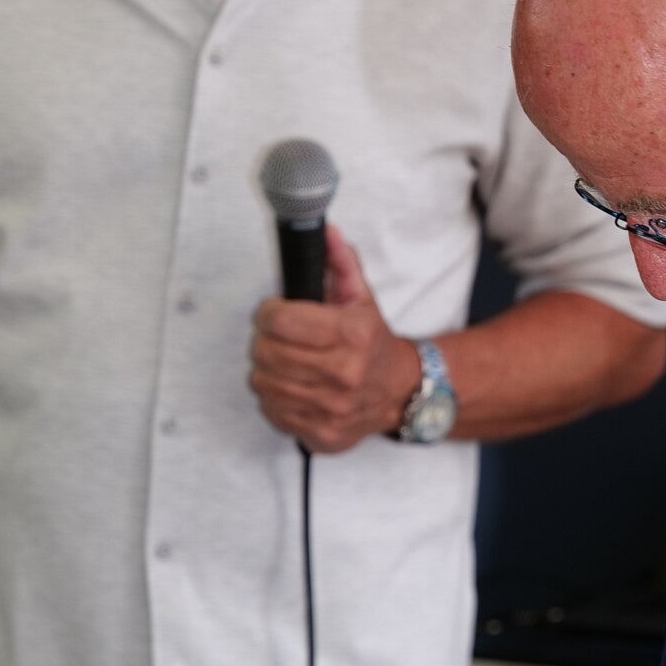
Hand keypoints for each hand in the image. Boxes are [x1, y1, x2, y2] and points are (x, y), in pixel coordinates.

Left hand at [250, 226, 421, 454]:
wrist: (401, 392)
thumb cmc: (372, 343)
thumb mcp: (361, 298)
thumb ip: (340, 263)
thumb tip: (326, 232)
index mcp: (352, 335)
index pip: (279, 321)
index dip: (269, 313)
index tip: (275, 312)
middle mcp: (344, 373)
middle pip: (267, 353)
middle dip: (266, 341)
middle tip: (280, 338)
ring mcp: (332, 408)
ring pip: (264, 383)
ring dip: (269, 370)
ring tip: (288, 363)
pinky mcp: (323, 433)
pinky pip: (274, 412)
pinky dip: (277, 398)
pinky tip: (296, 388)